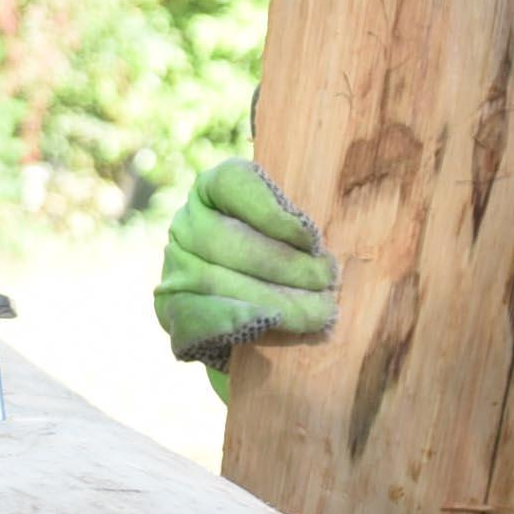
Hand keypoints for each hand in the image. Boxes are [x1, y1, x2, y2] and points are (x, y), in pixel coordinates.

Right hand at [154, 158, 336, 368]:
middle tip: (327, 281)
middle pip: (226, 239)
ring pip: (215, 280)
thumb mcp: (301, 236)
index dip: (271, 211)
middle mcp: (186, 225)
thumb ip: (306, 227)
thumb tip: (340, 224)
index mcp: (213, 190)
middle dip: (283, 264)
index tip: (311, 238)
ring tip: (319, 312)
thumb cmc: (296, 269)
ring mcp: (175, 269)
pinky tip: (268, 323)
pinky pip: (196, 316)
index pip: (232, 183)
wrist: (266, 331)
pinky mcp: (172, 312)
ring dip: (273, 298)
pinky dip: (232, 320)